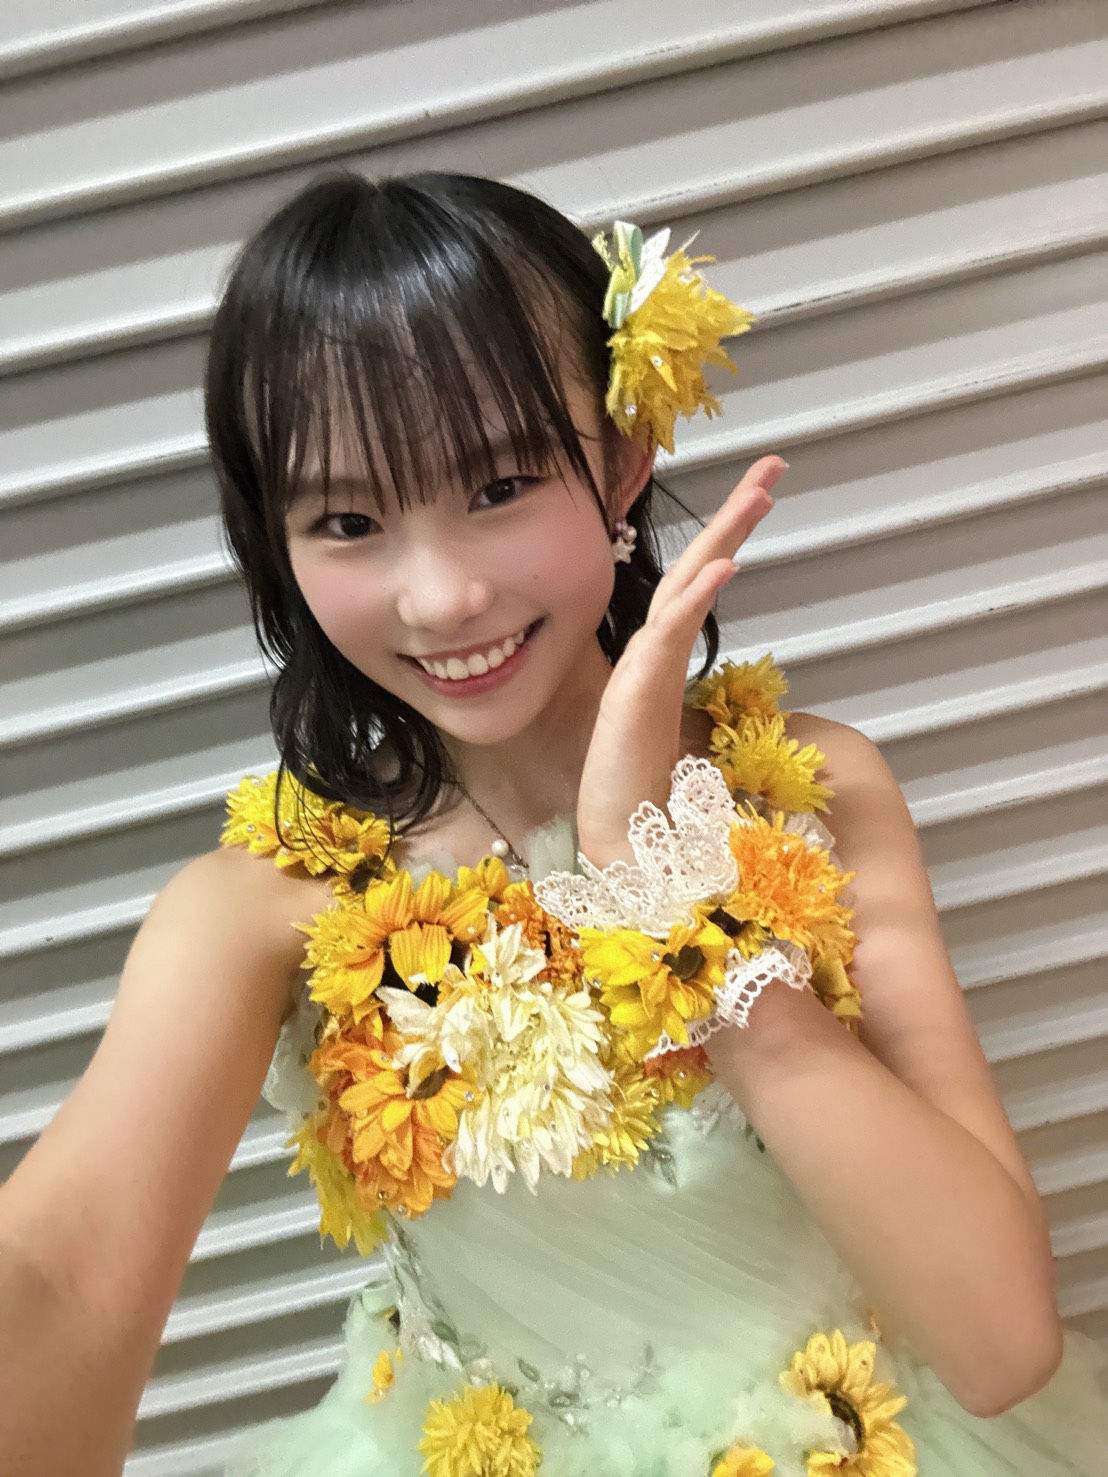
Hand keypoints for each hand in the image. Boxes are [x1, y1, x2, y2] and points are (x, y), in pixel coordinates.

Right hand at [576, 455, 785, 866]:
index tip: (764, 493)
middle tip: (773, 465)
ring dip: (722, 538)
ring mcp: (641, 672)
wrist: (617, 848)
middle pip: (694, 568)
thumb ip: (692, 704)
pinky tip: (725, 564)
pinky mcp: (635, 695)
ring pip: (683, 588)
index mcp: (665, 660)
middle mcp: (652, 655)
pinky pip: (669, 636)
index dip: (728, 536)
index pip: (700, 583)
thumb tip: (717, 691)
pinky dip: (697, 596)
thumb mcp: (684, 738)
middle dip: (733, 515)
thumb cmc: (645, 799)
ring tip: (759, 495)